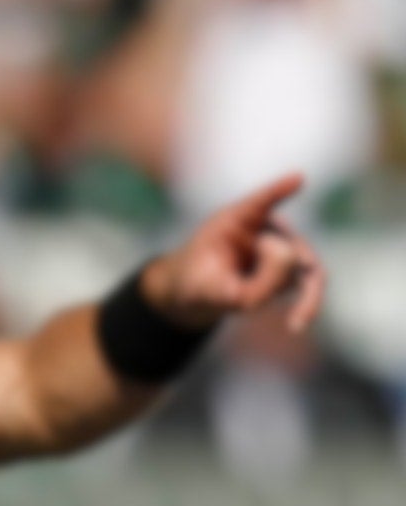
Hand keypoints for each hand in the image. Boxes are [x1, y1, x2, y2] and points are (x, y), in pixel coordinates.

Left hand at [143, 173, 324, 334]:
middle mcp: (268, 228)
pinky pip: (308, 285)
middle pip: (290, 247)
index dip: (277, 191)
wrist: (196, 289)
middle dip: (280, 269)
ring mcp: (283, 248)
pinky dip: (307, 305)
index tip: (296, 179)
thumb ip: (246, 288)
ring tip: (296, 322)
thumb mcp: (207, 290)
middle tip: (249, 296)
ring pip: (307, 268)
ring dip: (306, 296)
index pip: (259, 203)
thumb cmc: (196, 280)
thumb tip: (296, 275)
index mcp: (237, 220)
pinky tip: (295, 326)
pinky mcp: (291, 270)